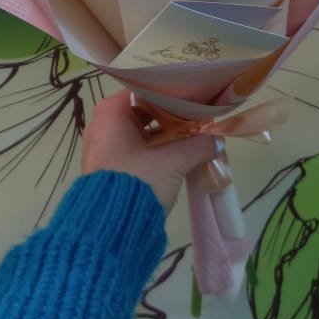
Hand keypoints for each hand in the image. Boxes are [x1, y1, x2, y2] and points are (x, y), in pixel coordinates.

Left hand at [81, 90, 218, 212]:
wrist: (109, 229)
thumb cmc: (137, 181)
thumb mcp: (172, 162)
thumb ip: (197, 146)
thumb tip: (217, 140)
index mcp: (111, 111)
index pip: (145, 89)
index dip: (171, 92)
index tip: (195, 96)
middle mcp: (102, 124)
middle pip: (143, 110)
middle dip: (171, 115)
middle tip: (198, 115)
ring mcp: (102, 146)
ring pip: (139, 131)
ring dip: (164, 134)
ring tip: (192, 135)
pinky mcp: (107, 166)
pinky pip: (134, 148)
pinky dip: (154, 148)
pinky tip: (177, 154)